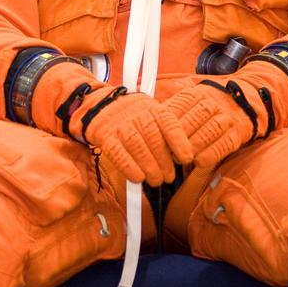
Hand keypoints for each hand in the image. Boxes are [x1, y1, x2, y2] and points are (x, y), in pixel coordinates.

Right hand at [72, 89, 191, 185]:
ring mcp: (120, 124)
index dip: (179, 142)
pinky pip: (117, 152)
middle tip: (168, 177)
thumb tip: (184, 155)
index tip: (187, 159)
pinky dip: (129, 167)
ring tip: (156, 180)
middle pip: (154, 138)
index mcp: (152, 108)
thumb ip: (166, 131)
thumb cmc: (133, 116)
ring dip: (149, 167)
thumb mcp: (152, 114)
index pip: (169, 123)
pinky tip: (138, 179)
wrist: (100, 105)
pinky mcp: (105, 135)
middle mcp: (137, 114)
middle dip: (164, 162)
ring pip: (137, 146)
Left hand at [164, 71, 281, 168]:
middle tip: (167, 154)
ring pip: (206, 134)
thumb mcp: (189, 100)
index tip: (156, 141)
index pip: (175, 111)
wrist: (244, 101)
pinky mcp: (237, 133)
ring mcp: (225, 118)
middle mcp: (211, 103)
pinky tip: (199, 161)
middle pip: (190, 123)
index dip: (165, 128)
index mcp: (194, 95)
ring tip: (181, 159)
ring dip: (192, 149)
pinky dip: (209, 155)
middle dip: (177, 141)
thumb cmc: (207, 104)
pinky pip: (222, 145)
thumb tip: (148, 122)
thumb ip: (171, 109)